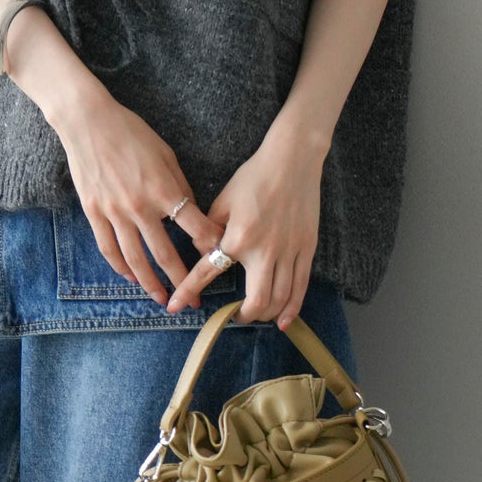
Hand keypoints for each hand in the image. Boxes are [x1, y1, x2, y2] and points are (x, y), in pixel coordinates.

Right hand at [53, 84, 224, 304]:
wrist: (89, 122)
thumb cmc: (132, 133)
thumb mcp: (166, 154)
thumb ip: (179, 186)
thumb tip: (192, 213)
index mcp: (163, 190)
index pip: (193, 226)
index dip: (209, 246)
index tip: (220, 261)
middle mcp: (139, 206)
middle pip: (164, 253)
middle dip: (183, 281)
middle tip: (193, 301)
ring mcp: (114, 212)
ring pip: (135, 259)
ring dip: (150, 284)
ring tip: (162, 299)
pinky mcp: (94, 212)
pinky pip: (108, 248)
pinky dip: (121, 267)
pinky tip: (132, 278)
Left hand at [163, 126, 323, 328]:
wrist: (292, 160)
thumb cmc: (255, 176)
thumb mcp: (224, 200)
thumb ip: (210, 229)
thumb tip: (202, 253)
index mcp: (238, 237)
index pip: (208, 272)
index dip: (188, 291)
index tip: (175, 306)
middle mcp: (264, 250)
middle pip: (256, 300)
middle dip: (242, 315)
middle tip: (233, 316)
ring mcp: (289, 252)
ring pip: (280, 298)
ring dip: (266, 315)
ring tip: (255, 315)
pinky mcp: (306, 249)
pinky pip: (300, 287)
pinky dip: (292, 308)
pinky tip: (283, 321)